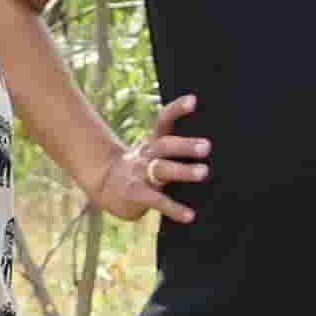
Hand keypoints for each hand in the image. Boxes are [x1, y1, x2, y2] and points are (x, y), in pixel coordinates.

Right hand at [83, 94, 207, 225]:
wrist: (104, 186)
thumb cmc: (141, 170)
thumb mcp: (154, 154)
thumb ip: (175, 151)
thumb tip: (211, 147)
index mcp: (153, 143)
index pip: (164, 121)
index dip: (177, 109)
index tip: (193, 100)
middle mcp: (146, 155)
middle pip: (165, 145)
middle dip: (186, 145)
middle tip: (207, 146)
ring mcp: (139, 174)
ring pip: (161, 169)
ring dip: (183, 171)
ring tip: (204, 172)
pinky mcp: (135, 195)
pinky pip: (156, 201)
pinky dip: (174, 209)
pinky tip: (189, 216)